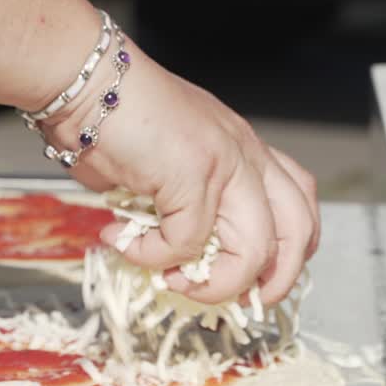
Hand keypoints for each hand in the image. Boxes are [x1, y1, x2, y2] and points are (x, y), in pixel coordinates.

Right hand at [43, 48, 319, 305]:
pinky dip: (151, 256)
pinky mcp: (193, 175)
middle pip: (297, 230)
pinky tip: (121, 241)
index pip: (299, 202)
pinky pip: (185, 243)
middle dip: (275, 281)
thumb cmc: (114, 120)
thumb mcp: (168, 164)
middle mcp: (246, 154)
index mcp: (246, 149)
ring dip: (218, 284)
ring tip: (177, 284)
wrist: (85, 83)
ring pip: (255, 249)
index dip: (288, 251)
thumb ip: (183, 205)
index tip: (257, 280)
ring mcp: (225, 163)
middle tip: (241, 303)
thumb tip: (174, 257)